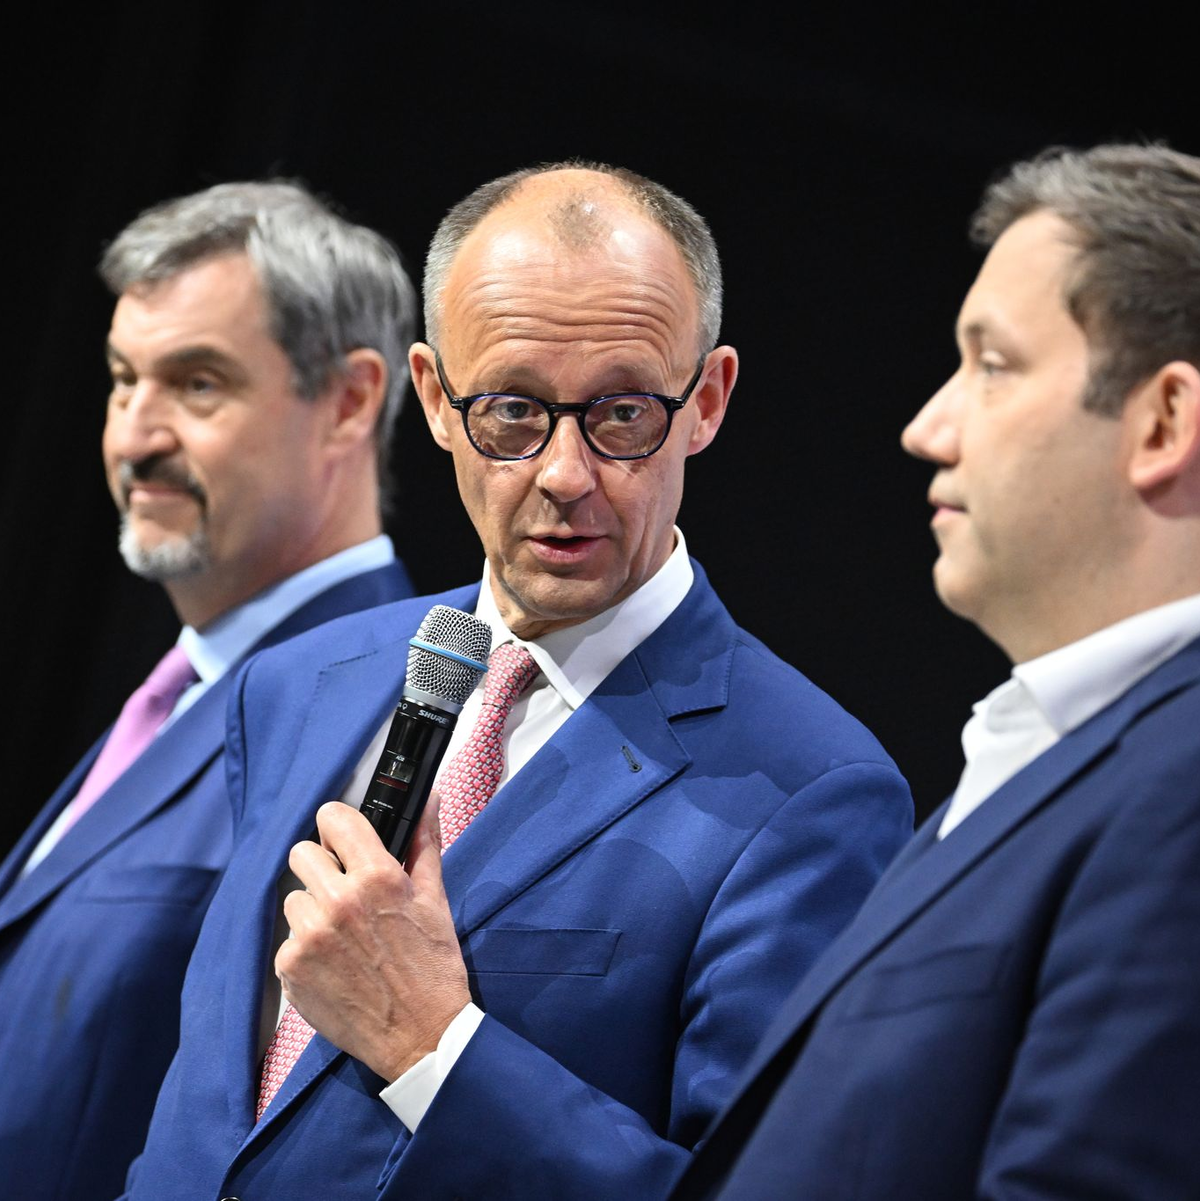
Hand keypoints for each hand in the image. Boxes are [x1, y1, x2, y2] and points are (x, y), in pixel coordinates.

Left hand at [276, 798, 470, 1081]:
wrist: (421, 1036)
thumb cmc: (433, 965)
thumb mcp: (434, 898)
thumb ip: (425, 841)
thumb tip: (429, 797)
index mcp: (376, 877)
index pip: (333, 817)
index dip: (338, 825)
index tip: (344, 839)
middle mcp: (337, 901)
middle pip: (302, 853)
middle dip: (323, 866)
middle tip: (345, 890)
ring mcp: (309, 937)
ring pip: (294, 898)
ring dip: (313, 910)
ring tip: (344, 935)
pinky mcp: (290, 969)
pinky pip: (288, 940)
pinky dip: (307, 949)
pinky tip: (335, 964)